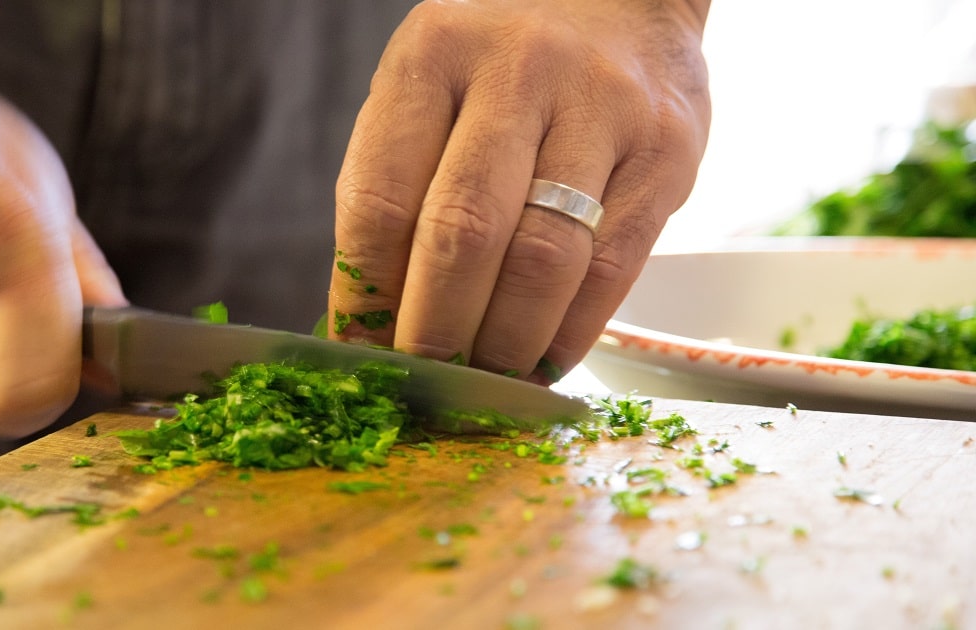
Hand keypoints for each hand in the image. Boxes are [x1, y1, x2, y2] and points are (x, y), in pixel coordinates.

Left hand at [328, 0, 709, 382]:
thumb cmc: (501, 67)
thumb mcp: (431, 93)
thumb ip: (400, 189)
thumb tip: (373, 322)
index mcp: (433, 54)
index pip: (381, 200)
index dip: (367, 295)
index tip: (362, 350)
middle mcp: (519, 71)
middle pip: (464, 234)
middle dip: (435, 331)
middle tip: (424, 381)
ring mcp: (602, 107)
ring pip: (544, 260)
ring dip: (506, 344)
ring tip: (484, 382)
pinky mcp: (667, 150)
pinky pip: (614, 267)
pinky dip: (572, 331)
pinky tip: (544, 361)